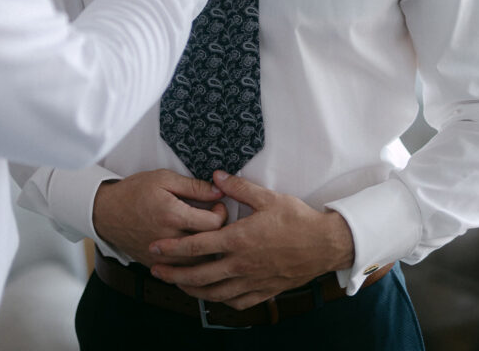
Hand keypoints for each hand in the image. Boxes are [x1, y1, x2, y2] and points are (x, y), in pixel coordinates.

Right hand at [93, 169, 226, 266]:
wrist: (106, 212)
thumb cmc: (134, 191)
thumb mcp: (164, 178)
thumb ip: (193, 187)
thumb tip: (218, 191)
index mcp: (173, 215)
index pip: (213, 224)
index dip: (222, 213)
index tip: (217, 205)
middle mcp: (170, 239)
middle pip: (209, 245)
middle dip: (218, 232)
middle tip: (214, 218)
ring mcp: (162, 256)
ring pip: (198, 263)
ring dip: (206, 251)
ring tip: (204, 234)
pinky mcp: (156, 265)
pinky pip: (182, 272)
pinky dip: (191, 263)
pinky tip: (191, 249)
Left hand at [149, 171, 354, 309]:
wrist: (323, 245)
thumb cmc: (296, 219)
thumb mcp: (267, 197)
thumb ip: (238, 187)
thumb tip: (215, 177)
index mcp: (238, 240)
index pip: (197, 247)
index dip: (172, 248)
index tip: (155, 247)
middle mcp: (241, 265)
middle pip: (199, 275)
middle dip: (173, 273)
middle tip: (155, 269)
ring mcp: (251, 281)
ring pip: (214, 293)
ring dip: (191, 290)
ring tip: (178, 284)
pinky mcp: (263, 292)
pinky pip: (235, 302)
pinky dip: (219, 300)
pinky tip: (212, 295)